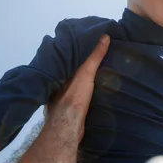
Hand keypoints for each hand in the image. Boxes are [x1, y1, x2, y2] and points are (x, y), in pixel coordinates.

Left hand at [6, 35, 110, 162]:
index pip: (67, 58)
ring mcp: (60, 99)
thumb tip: (105, 36)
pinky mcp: (68, 111)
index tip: (85, 44)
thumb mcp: (86, 73)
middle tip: (95, 59)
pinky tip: (92, 94)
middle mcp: (56, 85)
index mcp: (58, 73)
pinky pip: (76, 98)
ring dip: (80, 82)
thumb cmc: (74, 97)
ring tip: (97, 75)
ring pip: (72, 86)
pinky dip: (83, 95)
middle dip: (78, 67)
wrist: (68, 127)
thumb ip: (94, 56)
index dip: (75, 52)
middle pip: (69, 72)